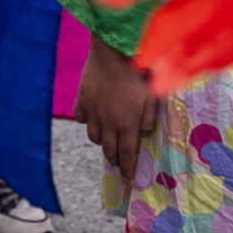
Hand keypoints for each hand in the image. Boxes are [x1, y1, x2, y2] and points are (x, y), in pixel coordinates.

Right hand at [74, 36, 158, 180]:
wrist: (113, 53)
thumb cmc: (137, 73)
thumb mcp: (152, 97)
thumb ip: (149, 118)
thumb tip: (144, 132)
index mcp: (128, 123)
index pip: (127, 154)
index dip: (128, 169)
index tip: (128, 180)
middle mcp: (109, 122)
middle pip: (109, 150)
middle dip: (115, 161)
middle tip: (118, 164)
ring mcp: (93, 111)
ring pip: (94, 137)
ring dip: (102, 141)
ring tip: (107, 137)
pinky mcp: (82, 100)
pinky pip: (81, 118)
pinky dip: (87, 120)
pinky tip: (93, 116)